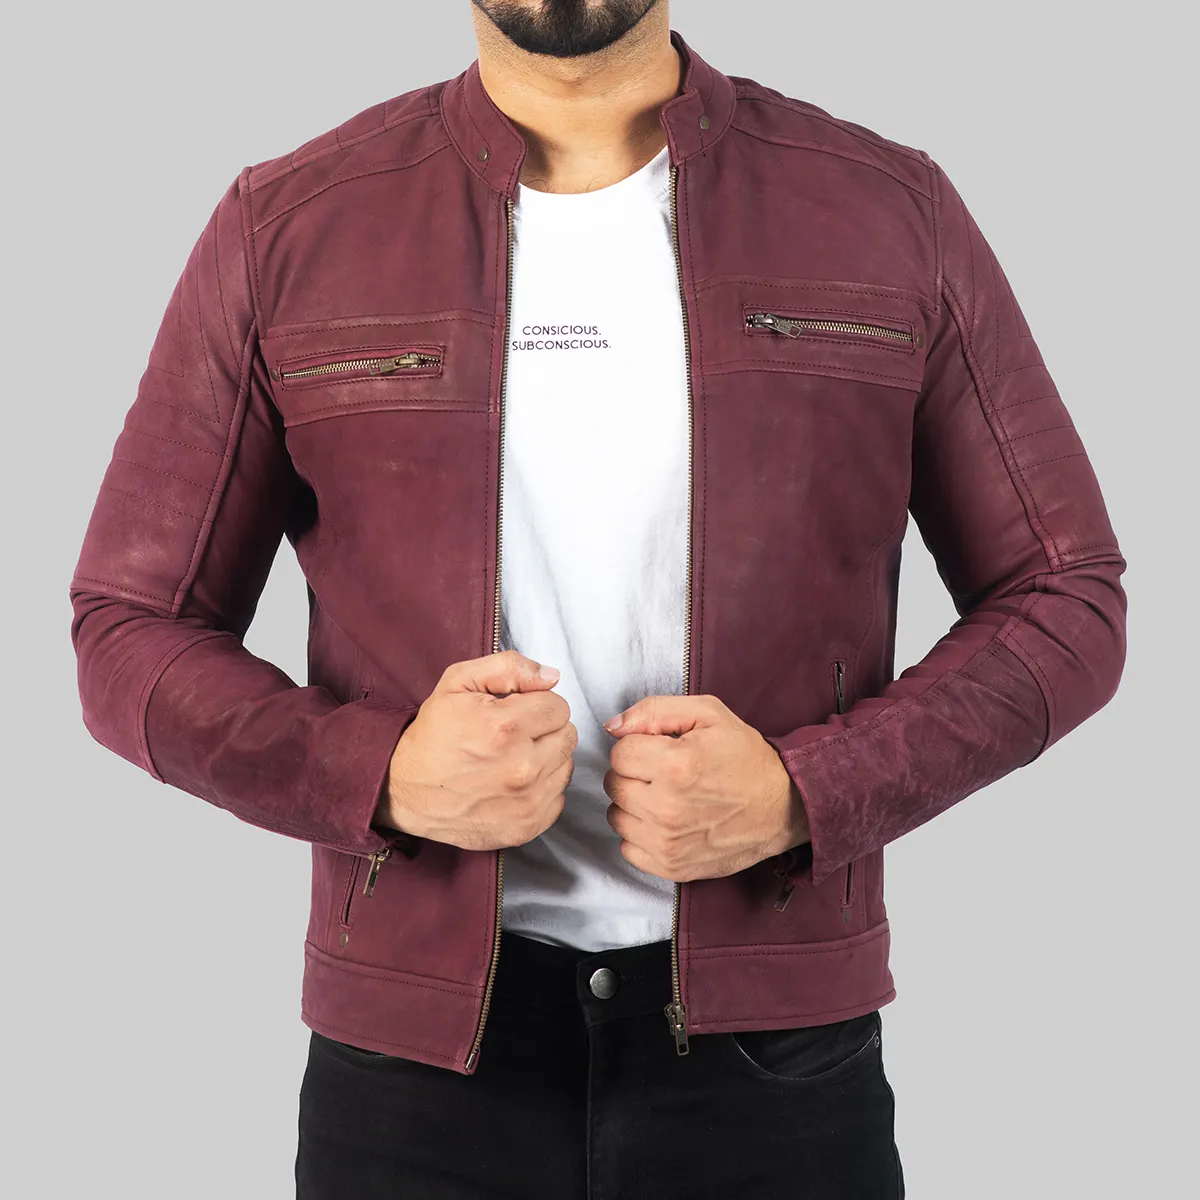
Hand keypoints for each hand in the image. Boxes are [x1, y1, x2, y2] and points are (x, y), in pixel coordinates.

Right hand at [376, 650, 577, 850]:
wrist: (403, 791)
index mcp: (506, 727)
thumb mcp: (457, 683)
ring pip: (565, 766)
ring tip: (512, 759)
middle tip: (514, 736)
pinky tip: (514, 784)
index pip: (559, 706)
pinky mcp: (526, 827)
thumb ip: (508, 668)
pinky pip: (558, 798)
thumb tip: (551, 677)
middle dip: (544, 730)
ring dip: (545, 759)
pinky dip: (542, 790)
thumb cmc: (431, 736)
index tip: (516, 712)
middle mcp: (521, 767)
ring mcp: (526, 801)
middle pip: (567, 735)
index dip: (537, 704)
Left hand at [602, 694, 809, 882]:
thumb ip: (655, 711)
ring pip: (617, 816)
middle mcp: (667, 808)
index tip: (661, 750)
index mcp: (675, 765)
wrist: (783, 807)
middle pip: (614, 784)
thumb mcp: (708, 714)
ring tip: (666, 796)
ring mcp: (667, 842)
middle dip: (634, 773)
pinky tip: (666, 822)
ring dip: (634, 804)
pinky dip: (640, 834)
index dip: (639, 746)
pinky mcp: (671, 866)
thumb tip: (612, 727)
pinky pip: (627, 848)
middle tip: (664, 773)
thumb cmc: (745, 757)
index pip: (619, 752)